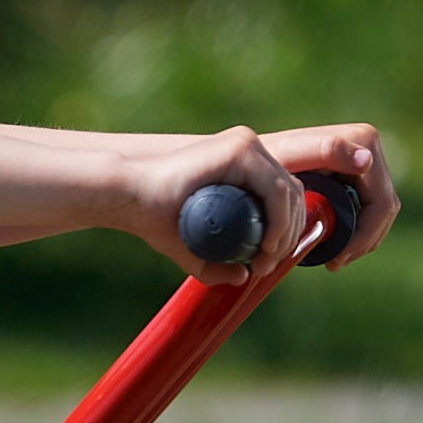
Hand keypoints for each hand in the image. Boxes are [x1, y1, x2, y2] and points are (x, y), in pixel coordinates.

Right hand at [124, 125, 303, 284]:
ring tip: (265, 257)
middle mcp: (250, 150)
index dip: (285, 233)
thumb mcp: (196, 249)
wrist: (131, 196)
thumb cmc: (156, 218)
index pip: (284, 198)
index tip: (266, 263)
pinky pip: (274, 187)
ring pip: (288, 191)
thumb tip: (243, 277)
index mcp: (245, 167)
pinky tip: (269, 239)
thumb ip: (217, 264)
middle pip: (291, 193)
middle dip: (289, 235)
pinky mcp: (239, 148)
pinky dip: (280, 216)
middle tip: (266, 265)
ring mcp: (246, 145)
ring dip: (286, 230)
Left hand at [261, 124, 400, 261]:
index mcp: (362, 140)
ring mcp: (364, 158)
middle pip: (383, 209)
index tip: (336, 258)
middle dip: (362, 241)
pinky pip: (369, 209)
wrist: (242, 161)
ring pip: (379, 212)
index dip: (363, 236)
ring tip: (333, 259)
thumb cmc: (260, 162)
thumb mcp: (287, 157)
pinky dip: (356, 230)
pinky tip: (335, 245)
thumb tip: (367, 160)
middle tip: (334, 263)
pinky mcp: (355, 172)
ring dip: (360, 239)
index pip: (381, 203)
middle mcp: (368, 145)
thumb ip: (324, 151)